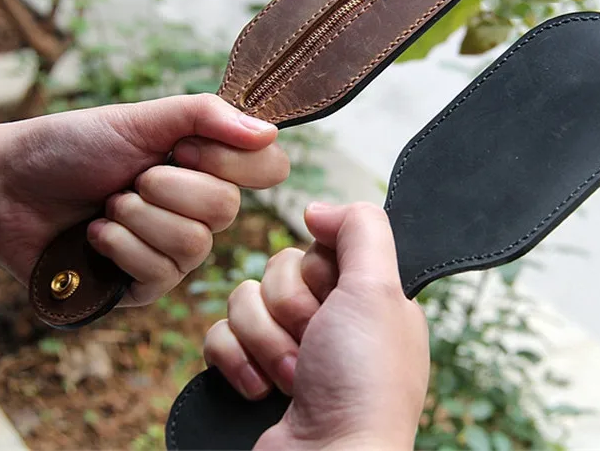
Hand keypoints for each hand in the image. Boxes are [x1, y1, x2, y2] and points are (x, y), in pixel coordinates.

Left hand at [0, 95, 289, 304]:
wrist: (6, 187)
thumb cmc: (70, 147)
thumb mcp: (139, 118)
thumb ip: (205, 116)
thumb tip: (269, 132)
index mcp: (206, 165)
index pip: (269, 169)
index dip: (231, 161)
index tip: (182, 148)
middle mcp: (200, 209)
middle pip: (227, 209)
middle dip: (166, 187)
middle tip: (131, 177)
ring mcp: (175, 252)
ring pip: (194, 243)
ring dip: (137, 217)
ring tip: (107, 205)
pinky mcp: (147, 286)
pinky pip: (160, 272)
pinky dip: (119, 244)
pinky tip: (95, 234)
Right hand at [203, 202, 428, 450]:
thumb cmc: (363, 382)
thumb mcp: (380, 289)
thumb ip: (362, 229)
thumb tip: (319, 207)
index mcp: (365, 296)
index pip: (316, 245)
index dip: (318, 270)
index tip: (336, 298)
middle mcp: (329, 319)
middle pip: (276, 269)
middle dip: (291, 311)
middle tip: (316, 345)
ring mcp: (288, 348)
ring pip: (242, 298)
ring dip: (266, 341)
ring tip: (296, 379)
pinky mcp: (250, 371)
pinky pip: (218, 335)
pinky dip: (237, 362)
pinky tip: (262, 391)